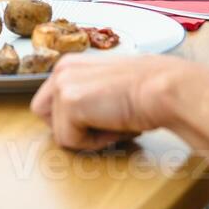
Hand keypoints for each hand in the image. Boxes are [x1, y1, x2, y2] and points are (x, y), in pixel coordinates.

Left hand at [31, 53, 190, 150]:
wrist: (164, 89)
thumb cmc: (148, 91)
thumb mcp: (108, 88)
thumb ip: (87, 98)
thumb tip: (82, 120)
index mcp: (70, 65)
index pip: (51, 103)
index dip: (76, 120)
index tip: (102, 117)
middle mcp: (60, 70)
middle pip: (44, 116)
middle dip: (71, 128)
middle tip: (104, 124)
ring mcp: (62, 85)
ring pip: (59, 132)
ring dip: (86, 137)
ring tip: (114, 123)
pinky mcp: (68, 102)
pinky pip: (69, 141)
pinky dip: (93, 143)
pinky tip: (115, 126)